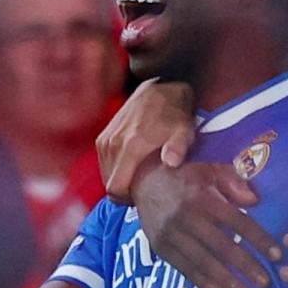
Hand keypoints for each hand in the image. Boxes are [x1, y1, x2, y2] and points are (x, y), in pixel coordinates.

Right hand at [96, 79, 195, 201]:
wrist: (160, 88)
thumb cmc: (174, 113)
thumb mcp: (184, 130)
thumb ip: (178, 147)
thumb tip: (171, 162)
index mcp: (130, 146)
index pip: (115, 187)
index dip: (126, 199)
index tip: (141, 197)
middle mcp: (112, 144)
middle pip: (108, 183)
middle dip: (123, 191)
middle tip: (142, 189)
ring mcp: (105, 139)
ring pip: (105, 173)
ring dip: (118, 179)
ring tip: (137, 177)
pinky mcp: (103, 136)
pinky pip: (103, 162)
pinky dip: (114, 168)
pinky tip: (130, 166)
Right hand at [132, 158, 279, 287]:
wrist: (143, 181)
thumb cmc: (185, 176)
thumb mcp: (209, 169)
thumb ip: (233, 181)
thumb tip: (254, 201)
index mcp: (201, 197)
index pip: (236, 221)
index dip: (258, 239)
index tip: (276, 255)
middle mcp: (185, 217)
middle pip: (221, 245)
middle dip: (246, 266)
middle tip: (265, 283)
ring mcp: (170, 234)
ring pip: (203, 261)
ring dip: (226, 280)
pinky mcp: (160, 247)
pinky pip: (184, 269)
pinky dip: (203, 283)